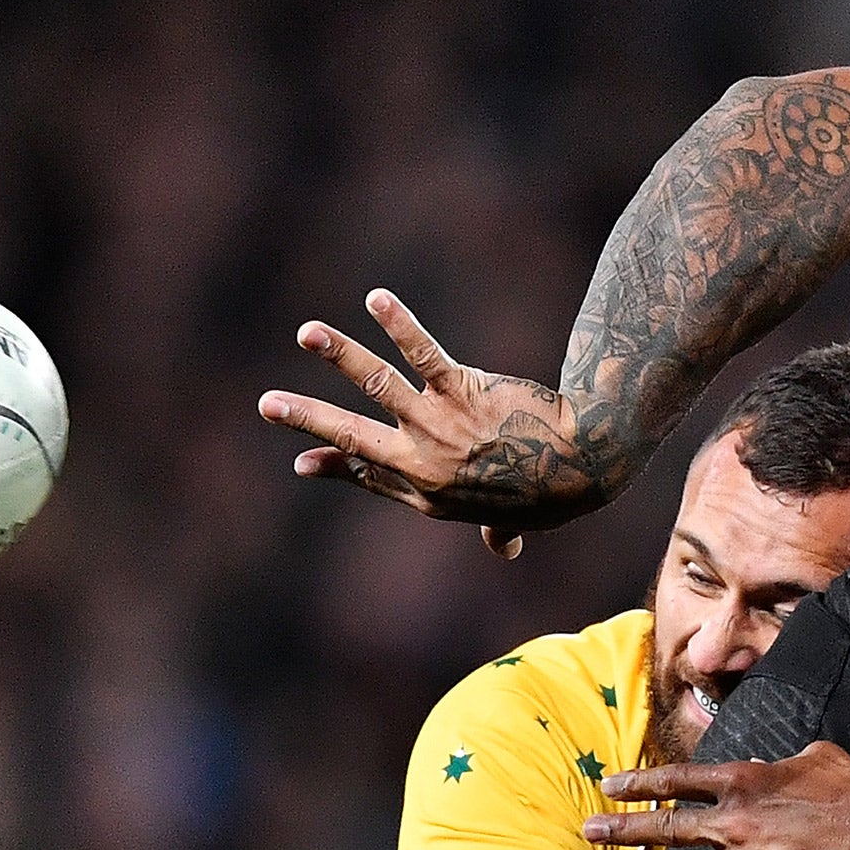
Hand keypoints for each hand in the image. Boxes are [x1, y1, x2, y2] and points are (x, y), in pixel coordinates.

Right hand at [258, 288, 599, 548]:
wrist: (583, 467)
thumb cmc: (552, 493)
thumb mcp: (512, 520)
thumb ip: (495, 532)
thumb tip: (503, 549)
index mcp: (428, 494)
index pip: (368, 474)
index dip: (333, 465)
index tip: (303, 459)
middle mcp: (422, 462)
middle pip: (351, 436)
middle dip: (305, 418)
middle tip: (266, 403)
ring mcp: (438, 426)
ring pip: (376, 385)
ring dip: (339, 355)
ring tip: (308, 332)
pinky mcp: (462, 392)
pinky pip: (423, 353)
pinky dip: (398, 324)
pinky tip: (377, 300)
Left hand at [585, 742, 849, 849]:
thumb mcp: (815, 757)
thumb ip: (781, 763)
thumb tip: (774, 764)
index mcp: (743, 780)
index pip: (677, 780)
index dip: (640, 783)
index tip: (609, 786)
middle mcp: (736, 823)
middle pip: (666, 828)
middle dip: (622, 831)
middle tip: (587, 832)